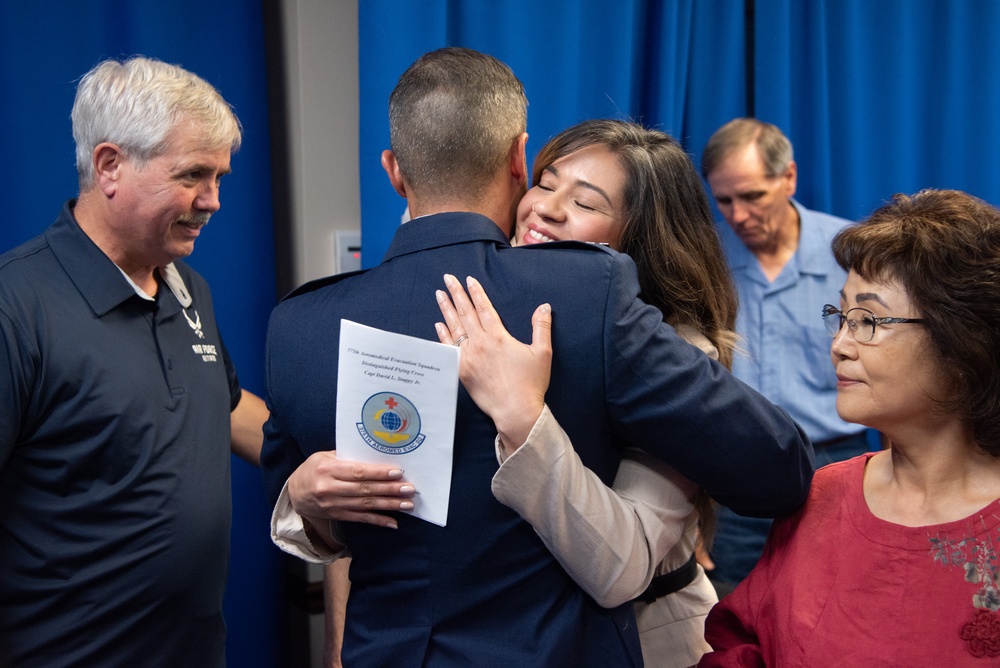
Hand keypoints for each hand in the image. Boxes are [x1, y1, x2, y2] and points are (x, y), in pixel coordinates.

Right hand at [287, 450, 416, 528]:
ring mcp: (333, 505)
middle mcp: (330, 488)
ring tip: (407, 504)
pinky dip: (378, 521)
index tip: (397, 472)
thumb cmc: (312, 469)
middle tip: (409, 489)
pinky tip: (393, 522)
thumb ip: (346, 456)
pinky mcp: (337, 516)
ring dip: (388, 505)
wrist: (294, 494)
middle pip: (364, 489)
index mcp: (327, 469)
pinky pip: (361, 519)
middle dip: (389, 489)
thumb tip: (374, 455)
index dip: (378, 473)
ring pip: (365, 505)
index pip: (357, 472)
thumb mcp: (323, 457)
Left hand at [434, 274, 551, 452]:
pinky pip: (449, 349)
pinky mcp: (461, 371)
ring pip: (454, 328)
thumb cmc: (531, 383)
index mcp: (499, 337)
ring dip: (446, 309)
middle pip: (465, 313)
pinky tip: (438, 324)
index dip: (476, 292)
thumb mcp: (543, 353)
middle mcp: (480, 344)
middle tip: (447, 278)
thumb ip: (541, 327)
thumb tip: (544, 306)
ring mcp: (468, 358)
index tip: (468, 279)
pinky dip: (442, 335)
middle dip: (456, 293)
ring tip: (439, 294)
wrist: (515, 411)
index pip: (484, 308)